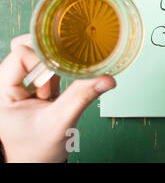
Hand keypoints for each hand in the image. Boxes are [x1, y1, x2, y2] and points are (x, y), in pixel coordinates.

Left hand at [0, 34, 115, 162]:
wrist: (38, 163)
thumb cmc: (38, 150)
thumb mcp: (61, 122)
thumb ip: (82, 96)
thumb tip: (106, 78)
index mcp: (2, 93)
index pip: (20, 56)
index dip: (41, 63)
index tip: (54, 82)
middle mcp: (7, 85)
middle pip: (25, 50)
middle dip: (47, 61)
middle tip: (58, 78)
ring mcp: (20, 85)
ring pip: (37, 57)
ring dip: (52, 69)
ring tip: (54, 93)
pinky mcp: (33, 86)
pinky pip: (45, 67)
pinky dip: (57, 74)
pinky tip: (58, 92)